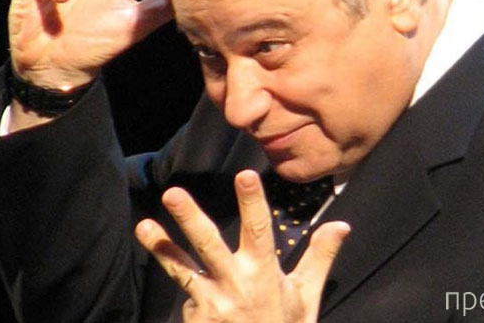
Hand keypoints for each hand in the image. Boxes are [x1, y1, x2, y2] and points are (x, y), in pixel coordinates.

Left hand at [135, 170, 350, 322]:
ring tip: (143, 226)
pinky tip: (189, 286)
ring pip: (183, 269)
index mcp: (264, 275)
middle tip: (172, 193)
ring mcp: (211, 304)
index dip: (252, 202)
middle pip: (209, 245)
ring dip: (163, 247)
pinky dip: (186, 285)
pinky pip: (187, 295)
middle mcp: (235, 286)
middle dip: (190, 218)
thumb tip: (341, 224)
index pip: (258, 231)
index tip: (245, 175)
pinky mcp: (196, 319)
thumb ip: (319, 257)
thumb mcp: (306, 297)